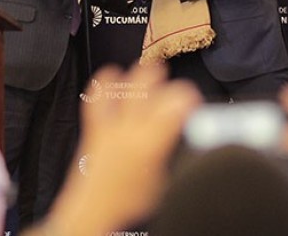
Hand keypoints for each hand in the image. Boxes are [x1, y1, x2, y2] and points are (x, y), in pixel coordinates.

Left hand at [37, 63, 201, 234]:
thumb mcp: (166, 182)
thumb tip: (188, 137)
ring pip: (122, 83)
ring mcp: (109, 124)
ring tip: (149, 75)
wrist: (93, 212)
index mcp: (152, 142)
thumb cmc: (129, 202)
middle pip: (147, 82)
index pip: (177, 102)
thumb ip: (177, 154)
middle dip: (164, 77)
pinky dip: (105, 83)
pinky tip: (114, 79)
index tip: (194, 101)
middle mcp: (129, 128)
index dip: (190, 95)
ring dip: (136, 75)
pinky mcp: (94, 127)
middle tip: (172, 88)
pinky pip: (96, 96)